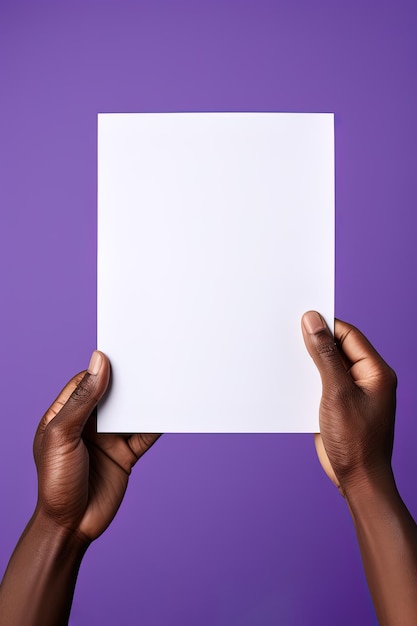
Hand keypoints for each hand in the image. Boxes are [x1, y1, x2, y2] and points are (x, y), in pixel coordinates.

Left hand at [33, 351, 159, 542]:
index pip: (87, 381)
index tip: (126, 352)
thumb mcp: (63, 436)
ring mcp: (109, 438)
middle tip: (151, 362)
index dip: (105, 367)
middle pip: (113, 393)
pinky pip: (145, 434)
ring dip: (146, 400)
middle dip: (130, 381)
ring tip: (165, 381)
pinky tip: (170, 411)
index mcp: (66, 414)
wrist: (72, 527)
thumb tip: (98, 362)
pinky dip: (157, 423)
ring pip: (132, 412)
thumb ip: (83, 399)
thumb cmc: (55, 482)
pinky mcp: (126, 454)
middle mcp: (89, 423)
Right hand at [301, 311, 396, 495]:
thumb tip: (313, 321)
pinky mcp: (339, 405)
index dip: (326, 324)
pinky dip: (307, 379)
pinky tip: (289, 378)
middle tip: (287, 332)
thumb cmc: (355, 440)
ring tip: (284, 354)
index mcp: (375, 371)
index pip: (349, 335)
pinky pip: (322, 383)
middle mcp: (366, 378)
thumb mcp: (337, 392)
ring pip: (327, 366)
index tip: (301, 316)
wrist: (357, 479)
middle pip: (337, 348)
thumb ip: (324, 355)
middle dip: (314, 342)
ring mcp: (352, 392)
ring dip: (308, 361)